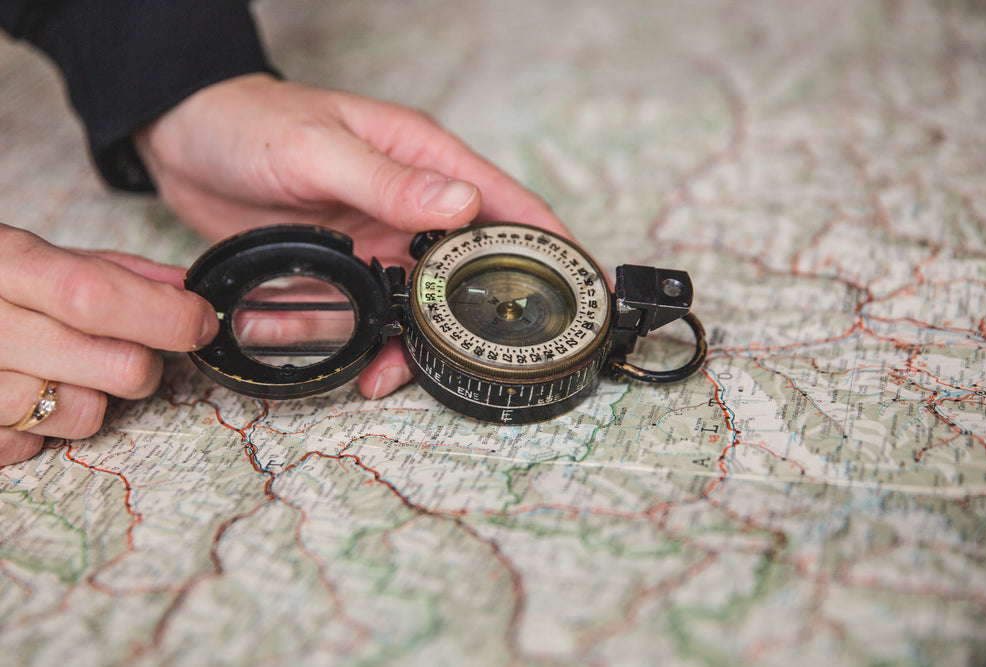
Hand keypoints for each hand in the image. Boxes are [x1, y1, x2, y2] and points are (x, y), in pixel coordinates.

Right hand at [0, 225, 218, 465]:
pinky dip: (43, 427)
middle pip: (111, 364)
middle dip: (145, 363)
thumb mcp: (35, 256)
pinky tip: (23, 393)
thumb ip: (117, 271)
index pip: (93, 296)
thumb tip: (191, 289)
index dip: (164, 315)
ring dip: (93, 398)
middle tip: (135, 352)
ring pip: (83, 413)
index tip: (201, 322)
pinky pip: (34, 446)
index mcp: (0, 262)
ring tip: (62, 371)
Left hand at [136, 73, 571, 398]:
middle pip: (474, 266)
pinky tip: (369, 366)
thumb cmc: (250, 123)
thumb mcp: (316, 146)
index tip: (588, 286)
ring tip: (403, 376)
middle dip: (489, 313)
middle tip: (497, 360)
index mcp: (423, 160)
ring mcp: (382, 239)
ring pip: (427, 301)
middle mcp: (412, 204)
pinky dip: (379, 343)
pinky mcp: (350, 267)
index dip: (553, 244)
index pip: (505, 203)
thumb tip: (462, 203)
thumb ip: (387, 179)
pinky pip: (380, 314)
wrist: (185, 139)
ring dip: (425, 341)